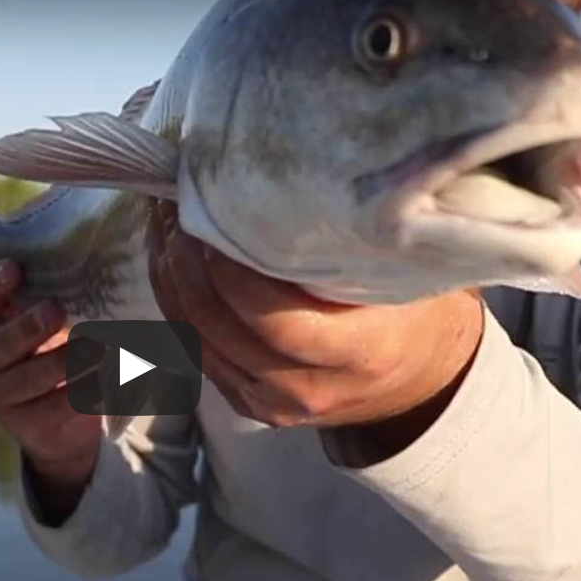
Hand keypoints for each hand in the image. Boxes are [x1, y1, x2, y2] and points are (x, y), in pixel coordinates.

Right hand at [0, 260, 100, 512]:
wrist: (62, 429)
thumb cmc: (56, 360)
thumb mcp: (50, 331)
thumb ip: (54, 305)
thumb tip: (90, 274)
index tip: (15, 268)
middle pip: (0, 342)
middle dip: (28, 326)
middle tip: (56, 311)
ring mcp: (2, 397)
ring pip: (30, 378)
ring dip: (63, 362)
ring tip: (97, 349)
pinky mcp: (26, 426)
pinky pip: (56, 407)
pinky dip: (83, 392)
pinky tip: (103, 382)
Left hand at [146, 202, 484, 451]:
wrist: (416, 381)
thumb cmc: (413, 310)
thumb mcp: (404, 274)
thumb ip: (353, 243)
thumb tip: (293, 178)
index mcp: (359, 353)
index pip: (275, 319)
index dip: (231, 271)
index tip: (213, 211)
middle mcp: (308, 387)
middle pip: (220, 327)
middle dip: (185, 262)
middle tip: (174, 202)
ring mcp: (271, 402)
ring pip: (195, 339)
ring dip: (169, 278)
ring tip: (163, 220)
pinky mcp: (246, 403)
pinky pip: (194, 350)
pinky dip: (175, 302)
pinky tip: (169, 257)